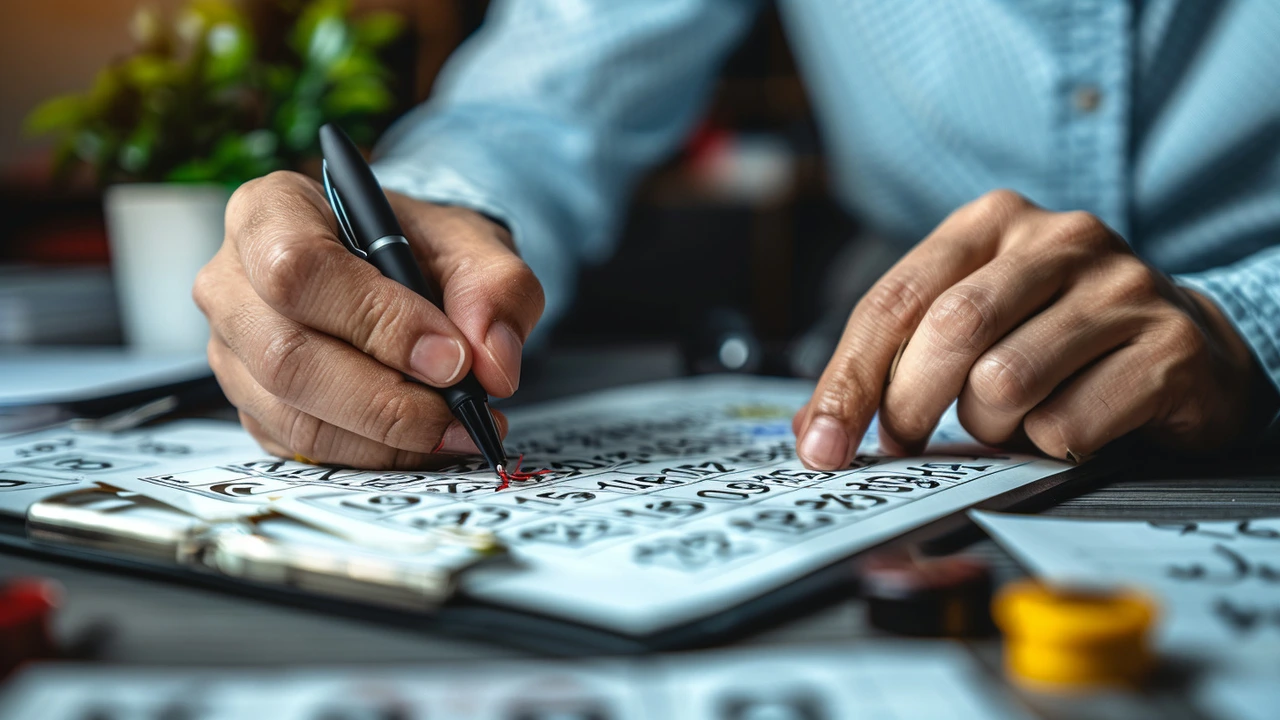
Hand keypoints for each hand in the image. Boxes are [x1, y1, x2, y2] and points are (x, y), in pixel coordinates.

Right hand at [194, 171, 543, 467]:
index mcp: (271, 210)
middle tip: (461, 408)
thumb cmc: (418, 246)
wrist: (401, 270)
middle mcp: (233, 281)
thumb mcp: (471, 244)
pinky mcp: (252, 404)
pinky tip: (422, 439)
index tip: (450, 356)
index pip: (299, 269)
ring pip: (293, 413)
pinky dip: (373, 453)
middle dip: (386, 398)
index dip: (377, 321)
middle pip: (286, 355)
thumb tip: (492, 363)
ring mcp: (232, 349)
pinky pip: (302, 446)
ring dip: (385, 437)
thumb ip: (496, 288)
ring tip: (456, 428)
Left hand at [794, 190, 1262, 468]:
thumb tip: (816, 428)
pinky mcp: (1168, 345)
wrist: (1186, 343)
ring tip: (1011, 421)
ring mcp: (1121, 286)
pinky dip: (1048, 446)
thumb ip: (895, 357)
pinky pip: (1067, 424)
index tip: (822, 445)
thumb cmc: (1056, 335)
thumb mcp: (974, 319)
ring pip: (1005, 383)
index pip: (895, 300)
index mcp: (991, 221)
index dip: (848, 381)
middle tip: (908, 442)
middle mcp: (1060, 238)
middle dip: (909, 407)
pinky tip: (1068, 426)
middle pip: (950, 332)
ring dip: (990, 427)